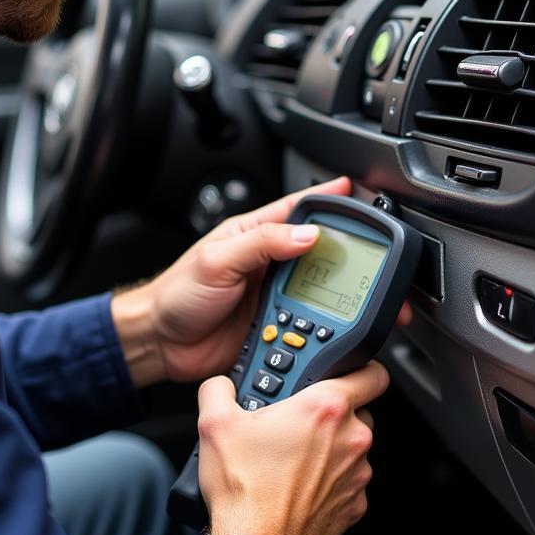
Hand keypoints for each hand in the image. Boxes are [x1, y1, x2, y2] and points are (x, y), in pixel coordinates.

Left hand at [111, 176, 354, 386]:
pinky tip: (333, 330)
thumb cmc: (177, 293)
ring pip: (321, 289)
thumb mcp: (217, 260)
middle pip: (321, 251)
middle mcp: (271, 263)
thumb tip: (308, 234)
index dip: (329, 199)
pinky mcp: (277, 326)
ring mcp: (275, 295)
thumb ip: (262, 244)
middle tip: (375, 257)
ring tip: (358, 297)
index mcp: (256, 235)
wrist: (160, 343)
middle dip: (348, 252)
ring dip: (339, 295)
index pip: (299, 209)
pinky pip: (309, 325)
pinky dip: (323, 328)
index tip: (356, 192)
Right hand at [197, 361, 389, 534]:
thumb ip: (219, 388)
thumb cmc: (245, 489)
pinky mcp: (355, 504)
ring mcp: (357, 474)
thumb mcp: (215, 424)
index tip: (345, 373)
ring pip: (351, 448)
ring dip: (330, 449)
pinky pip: (348, 482)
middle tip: (297, 422)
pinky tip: (300, 485)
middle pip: (357, 410)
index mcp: (326, 408)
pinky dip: (330, 481)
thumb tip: (220, 384)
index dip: (359, 368)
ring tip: (293, 458)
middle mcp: (351, 438)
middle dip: (330, 413)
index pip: (371, 373)